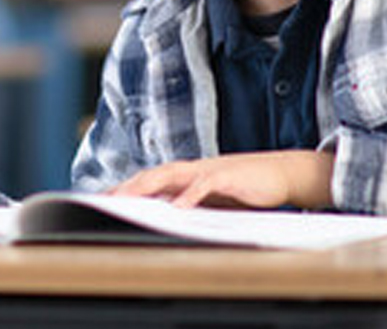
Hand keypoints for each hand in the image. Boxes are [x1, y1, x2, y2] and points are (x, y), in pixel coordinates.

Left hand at [110, 150, 334, 209]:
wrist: (283, 172)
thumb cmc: (248, 186)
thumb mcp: (215, 198)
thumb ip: (192, 203)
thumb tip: (167, 216)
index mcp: (190, 174)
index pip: (152, 179)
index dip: (127, 187)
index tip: (102, 199)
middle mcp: (196, 169)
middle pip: (155, 174)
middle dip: (128, 186)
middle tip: (104, 200)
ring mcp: (211, 170)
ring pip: (173, 174)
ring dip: (148, 186)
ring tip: (127, 199)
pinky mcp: (229, 175)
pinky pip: (205, 184)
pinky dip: (190, 195)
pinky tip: (178, 207)